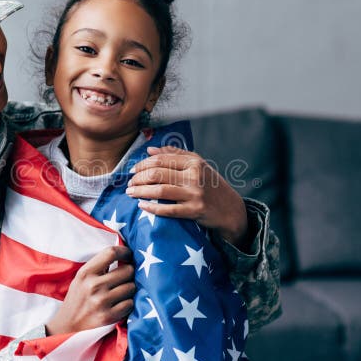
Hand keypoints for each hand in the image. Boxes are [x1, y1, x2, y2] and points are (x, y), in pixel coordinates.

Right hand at [45, 245, 134, 335]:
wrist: (66, 327)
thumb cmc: (77, 300)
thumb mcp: (81, 279)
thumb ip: (99, 267)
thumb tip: (123, 255)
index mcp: (86, 273)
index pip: (111, 253)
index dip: (125, 251)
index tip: (129, 255)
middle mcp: (94, 285)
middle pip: (127, 270)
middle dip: (129, 273)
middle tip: (124, 278)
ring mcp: (101, 302)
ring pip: (131, 287)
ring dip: (129, 289)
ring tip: (120, 292)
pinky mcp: (108, 317)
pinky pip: (130, 303)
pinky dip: (128, 303)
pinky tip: (119, 304)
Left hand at [126, 146, 248, 245]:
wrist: (231, 209)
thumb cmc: (211, 185)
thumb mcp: (198, 165)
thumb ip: (175, 155)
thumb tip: (150, 150)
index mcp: (194, 162)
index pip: (162, 159)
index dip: (143, 164)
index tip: (132, 170)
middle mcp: (195, 175)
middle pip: (158, 174)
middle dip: (139, 178)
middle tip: (129, 183)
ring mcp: (195, 194)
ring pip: (160, 191)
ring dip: (141, 191)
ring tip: (130, 193)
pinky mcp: (195, 210)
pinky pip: (168, 209)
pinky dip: (152, 208)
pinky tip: (142, 206)